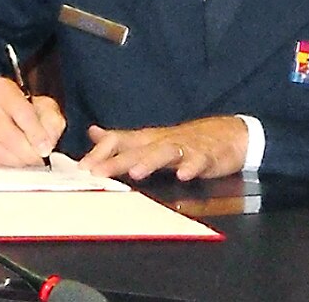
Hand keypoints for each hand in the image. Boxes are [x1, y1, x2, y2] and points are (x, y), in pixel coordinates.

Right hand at [0, 77, 65, 167]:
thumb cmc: (17, 109)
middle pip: (10, 137)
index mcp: (3, 90)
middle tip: (38, 157)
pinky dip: (3, 163)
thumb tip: (47, 140)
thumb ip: (51, 120)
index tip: (45, 149)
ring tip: (25, 157)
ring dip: (16, 160)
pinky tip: (10, 156)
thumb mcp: (41, 106)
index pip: (22, 113)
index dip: (37, 135)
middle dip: (28, 153)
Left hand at [81, 116, 246, 180]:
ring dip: (149, 162)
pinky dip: (191, 167)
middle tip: (96, 173)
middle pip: (136, 149)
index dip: (99, 153)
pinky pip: (198, 161)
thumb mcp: (151, 139)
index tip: (81, 168)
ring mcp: (184, 148)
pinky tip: (184, 175)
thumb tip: (94, 133)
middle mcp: (162, 141)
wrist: (227, 134)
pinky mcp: (205, 156)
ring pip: (164, 152)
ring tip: (135, 172)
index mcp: (147, 139)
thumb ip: (122, 139)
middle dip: (115, 161)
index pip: (118, 140)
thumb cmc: (185, 140)